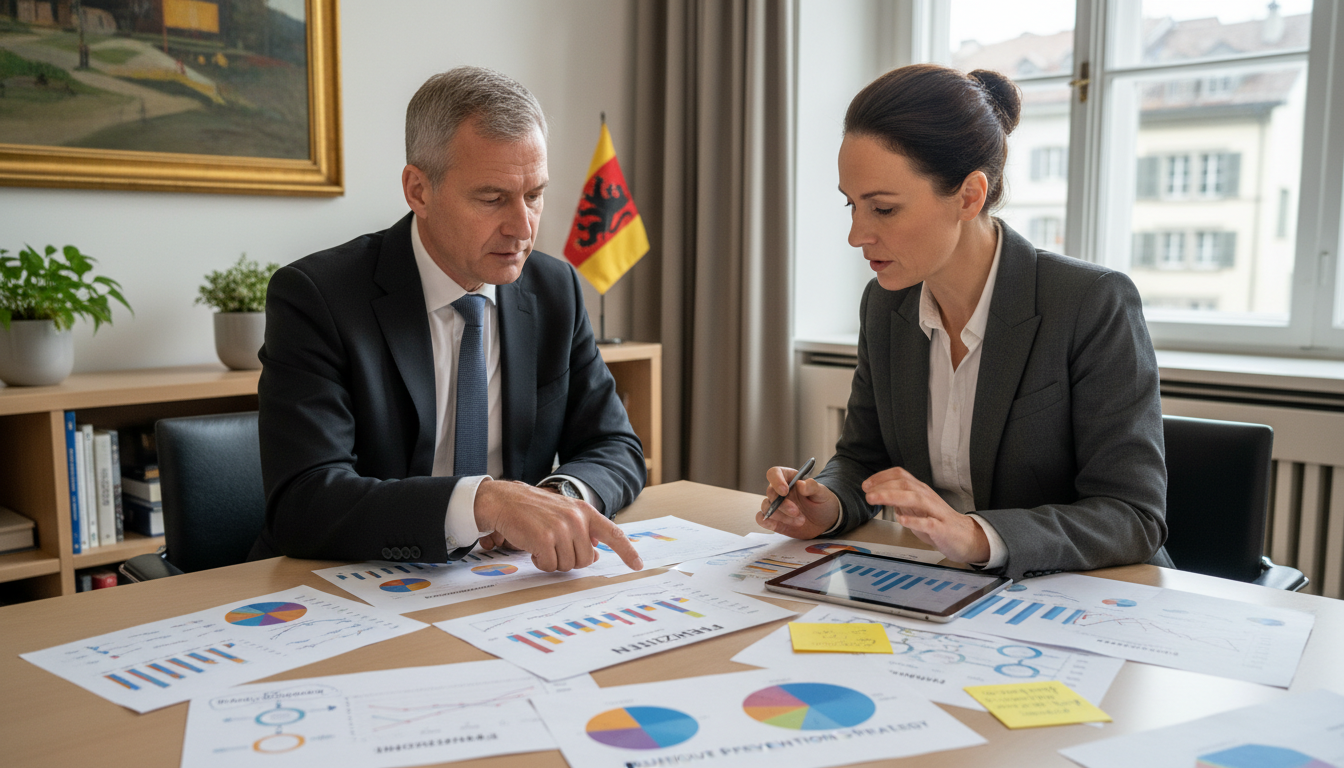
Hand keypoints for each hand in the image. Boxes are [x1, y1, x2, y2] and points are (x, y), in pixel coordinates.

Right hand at [473, 481, 642, 571]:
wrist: (506, 501)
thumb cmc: (535, 510)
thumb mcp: (565, 514)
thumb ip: (584, 532)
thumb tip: (595, 555)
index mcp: (585, 512)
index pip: (614, 533)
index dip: (627, 551)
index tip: (638, 565)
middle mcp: (577, 519)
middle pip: (585, 560)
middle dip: (569, 560)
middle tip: (554, 547)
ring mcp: (561, 529)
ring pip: (567, 565)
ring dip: (553, 561)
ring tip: (542, 544)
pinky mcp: (544, 539)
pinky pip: (550, 566)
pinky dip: (540, 562)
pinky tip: (533, 547)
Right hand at [756, 466, 840, 538]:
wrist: (826, 520)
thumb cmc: (822, 502)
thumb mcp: (823, 493)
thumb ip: (813, 487)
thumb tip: (801, 484)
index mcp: (789, 479)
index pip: (774, 473)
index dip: (776, 480)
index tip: (785, 491)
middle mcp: (779, 492)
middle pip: (770, 492)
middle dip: (783, 504)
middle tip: (796, 511)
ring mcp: (776, 506)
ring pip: (766, 507)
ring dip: (781, 516)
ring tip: (800, 521)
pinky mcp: (775, 520)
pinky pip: (762, 519)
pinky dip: (766, 522)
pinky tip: (779, 525)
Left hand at [862, 467, 989, 563]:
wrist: (966, 538)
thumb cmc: (939, 523)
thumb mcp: (916, 509)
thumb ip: (901, 501)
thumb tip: (881, 494)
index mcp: (921, 491)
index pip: (901, 475)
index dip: (882, 477)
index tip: (866, 485)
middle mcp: (928, 497)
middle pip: (905, 484)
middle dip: (883, 487)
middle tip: (867, 493)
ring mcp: (935, 512)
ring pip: (914, 498)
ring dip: (892, 497)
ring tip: (875, 499)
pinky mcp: (942, 528)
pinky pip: (928, 523)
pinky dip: (914, 521)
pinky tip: (901, 520)